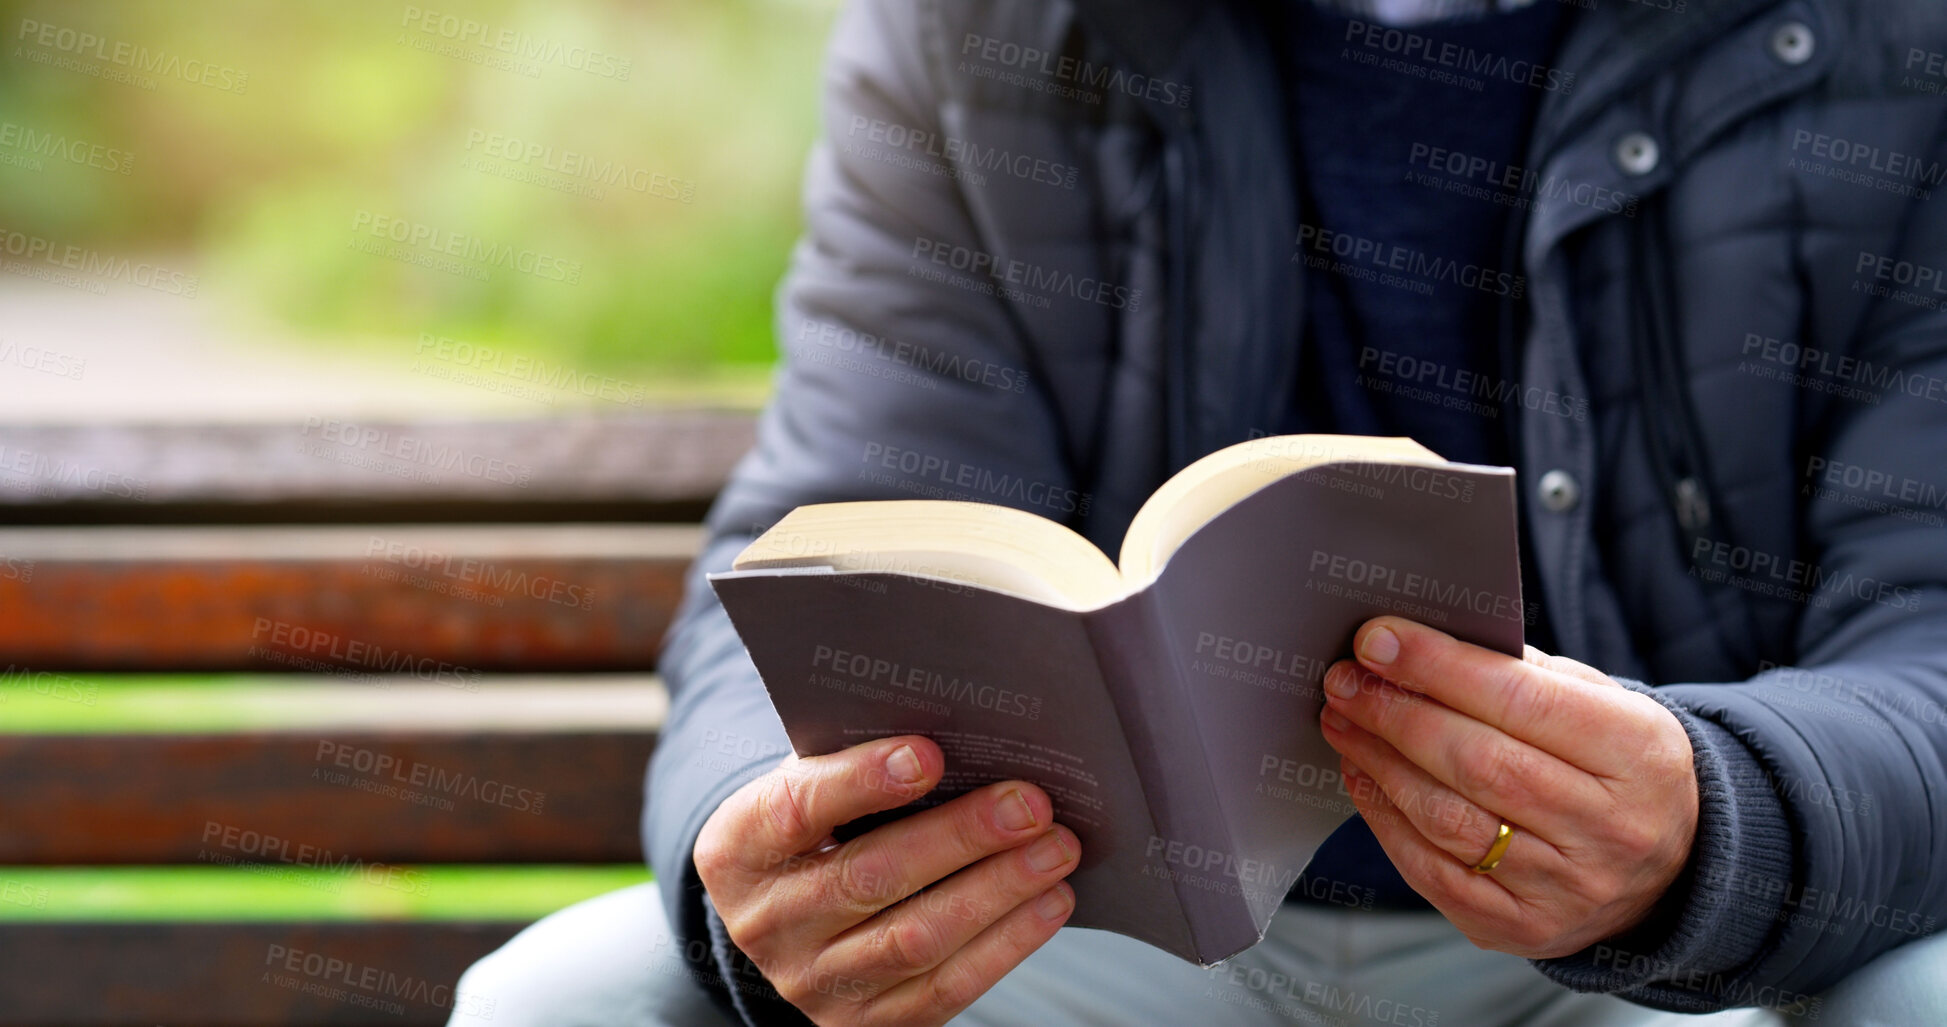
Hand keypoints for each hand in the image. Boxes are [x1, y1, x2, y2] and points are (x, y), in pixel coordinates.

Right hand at [693, 735, 1079, 1024]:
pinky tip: (1050, 902)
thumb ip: (856, 764)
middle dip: (961, 837)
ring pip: (916, 939)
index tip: (931, 755)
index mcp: (739, 848)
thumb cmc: (817, 830)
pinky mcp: (865, 1025)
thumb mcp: (807, 789)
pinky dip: (1007, 943)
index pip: (797, 809)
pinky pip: (945, 988)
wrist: (788, 921)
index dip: (863, 782)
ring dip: (999, 890)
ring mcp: (814, 983)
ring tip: (1056, 848)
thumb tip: (962, 733)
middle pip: (872, 878)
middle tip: (1030, 804)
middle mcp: (767, 923)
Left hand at [1318, 616, 1698, 957]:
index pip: (1522, 700)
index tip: (1376, 639)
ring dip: (1379, 762)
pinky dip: (1384, 817)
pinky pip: (1432, 871)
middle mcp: (1608, 828)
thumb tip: (1414, 647)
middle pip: (1477, 763)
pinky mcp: (1521, 928)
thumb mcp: (1600, 702)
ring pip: (1447, 818)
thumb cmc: (1614, 764)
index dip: (1439, 667)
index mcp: (1637, 754)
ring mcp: (1566, 888)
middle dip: (1395, 714)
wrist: (1671, 865)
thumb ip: (1519, 672)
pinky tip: (1362, 775)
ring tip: (1343, 721)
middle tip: (1344, 680)